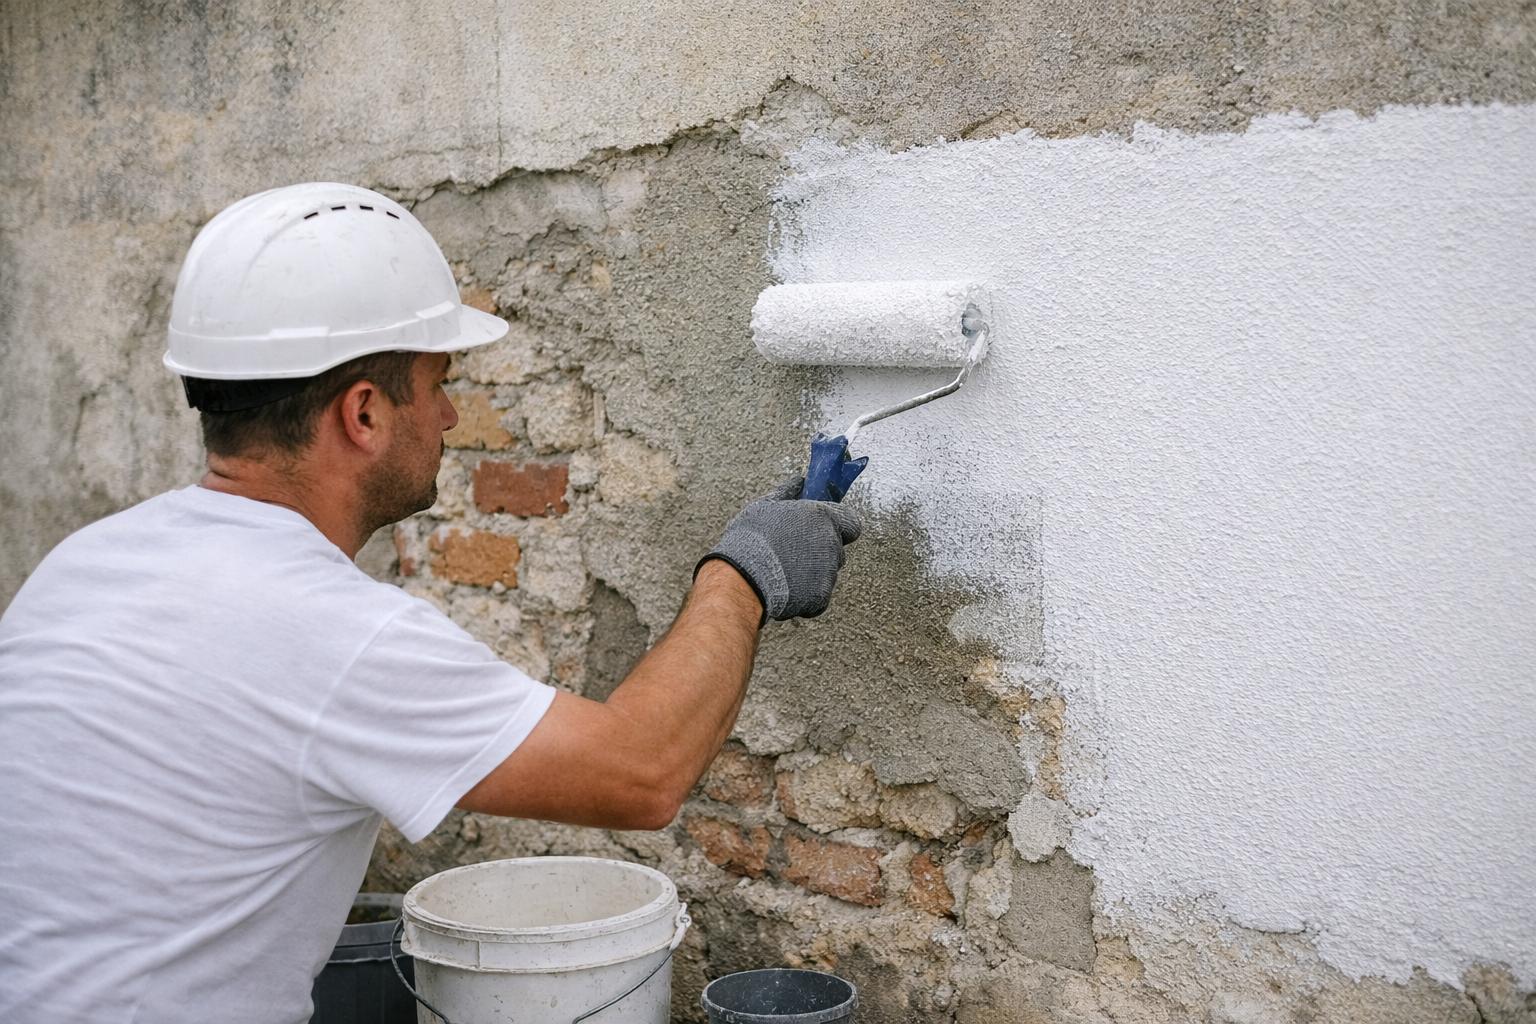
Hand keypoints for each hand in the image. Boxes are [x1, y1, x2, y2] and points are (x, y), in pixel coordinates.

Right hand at [696, 477, 863, 622]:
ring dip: (811, 572)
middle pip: (837, 548)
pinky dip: (805, 594)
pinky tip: (783, 587)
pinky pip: (818, 595)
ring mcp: (828, 573)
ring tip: (782, 570)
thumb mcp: (764, 506)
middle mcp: (831, 544)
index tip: (822, 528)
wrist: (742, 578)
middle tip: (792, 551)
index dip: (839, 526)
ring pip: (827, 572)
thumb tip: (798, 482)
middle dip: (820, 550)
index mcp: (822, 518)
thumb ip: (788, 492)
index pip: (851, 522)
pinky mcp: (821, 597)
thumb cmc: (751, 539)